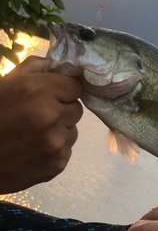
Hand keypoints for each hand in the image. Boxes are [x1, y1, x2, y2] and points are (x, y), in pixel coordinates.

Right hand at [0, 56, 82, 193]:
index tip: (52, 94)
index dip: (64, 89)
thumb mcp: (4, 83)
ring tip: (33, 134)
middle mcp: (52, 116)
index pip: (75, 86)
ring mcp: (56, 143)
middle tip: (38, 115)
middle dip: (61, 110)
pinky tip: (33, 150)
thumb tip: (59, 65)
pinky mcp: (57, 164)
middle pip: (76, 109)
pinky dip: (54, 150)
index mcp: (38, 92)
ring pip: (72, 131)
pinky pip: (66, 151)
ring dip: (59, 131)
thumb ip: (34, 69)